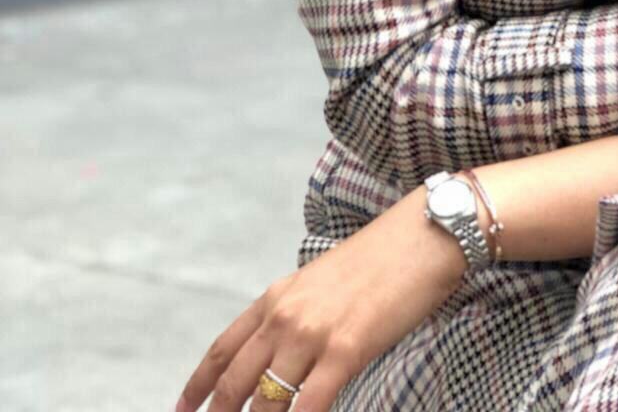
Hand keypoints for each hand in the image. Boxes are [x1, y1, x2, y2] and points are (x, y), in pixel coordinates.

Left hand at [176, 189, 464, 411]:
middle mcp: (285, 315)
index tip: (182, 410)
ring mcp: (313, 333)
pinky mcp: (345, 348)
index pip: (222, 350)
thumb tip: (280, 353)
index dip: (197, 386)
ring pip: (266, 402)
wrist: (422, 235)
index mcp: (277, 297)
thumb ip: (295, 314)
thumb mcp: (321, 282)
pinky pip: (310, 404)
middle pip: (235, 382)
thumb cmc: (380, 260)